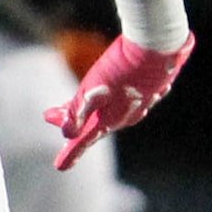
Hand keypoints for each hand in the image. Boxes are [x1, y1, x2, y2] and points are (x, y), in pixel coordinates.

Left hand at [43, 31, 193, 169]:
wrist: (158, 44)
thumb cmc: (123, 67)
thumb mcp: (93, 89)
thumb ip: (79, 111)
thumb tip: (67, 134)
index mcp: (111, 119)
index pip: (85, 140)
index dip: (71, 152)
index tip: (59, 167)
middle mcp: (128, 115)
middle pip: (95, 122)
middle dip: (73, 119)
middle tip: (53, 115)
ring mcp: (143, 102)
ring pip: (112, 110)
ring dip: (93, 108)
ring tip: (78, 101)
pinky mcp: (153, 87)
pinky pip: (130, 99)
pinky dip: (117, 98)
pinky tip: (119, 93)